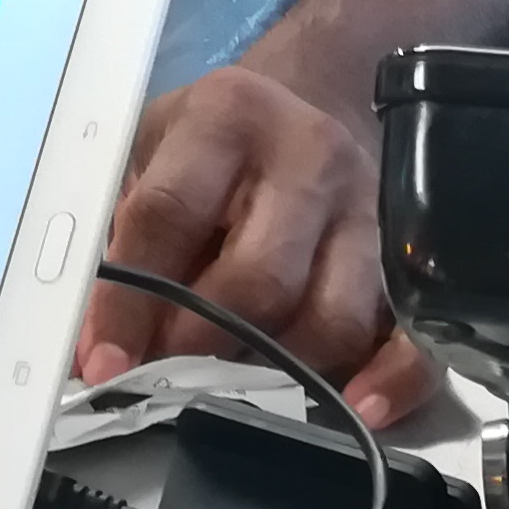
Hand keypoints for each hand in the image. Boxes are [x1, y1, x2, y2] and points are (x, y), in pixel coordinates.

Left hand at [77, 64, 437, 430]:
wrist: (313, 101)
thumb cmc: (216, 145)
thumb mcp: (152, 153)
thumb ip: (117, 240)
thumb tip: (93, 351)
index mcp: (227, 116)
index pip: (170, 214)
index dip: (129, 298)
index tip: (105, 361)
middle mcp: (309, 154)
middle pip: (259, 277)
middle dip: (203, 342)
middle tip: (169, 373)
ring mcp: (369, 206)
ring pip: (334, 315)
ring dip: (281, 369)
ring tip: (239, 384)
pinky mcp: (412, 254)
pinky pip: (416, 330)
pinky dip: (391, 378)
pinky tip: (356, 407)